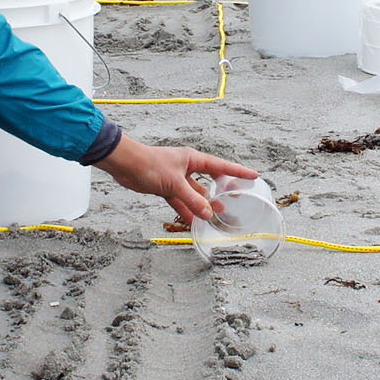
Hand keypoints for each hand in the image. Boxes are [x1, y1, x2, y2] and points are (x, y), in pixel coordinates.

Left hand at [94, 134, 257, 223]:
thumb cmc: (149, 165)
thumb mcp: (175, 184)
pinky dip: (186, 210)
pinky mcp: (166, 187)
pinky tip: (194, 221)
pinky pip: (181, 200)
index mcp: (193, 159)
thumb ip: (192, 199)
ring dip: (203, 203)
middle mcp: (187, 167)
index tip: (253, 175)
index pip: (220, 166)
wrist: (126, 165)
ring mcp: (176, 178)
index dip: (237, 171)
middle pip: (209, 180)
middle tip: (235, 199)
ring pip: (195, 193)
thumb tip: (208, 213)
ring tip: (217, 214)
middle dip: (221, 190)